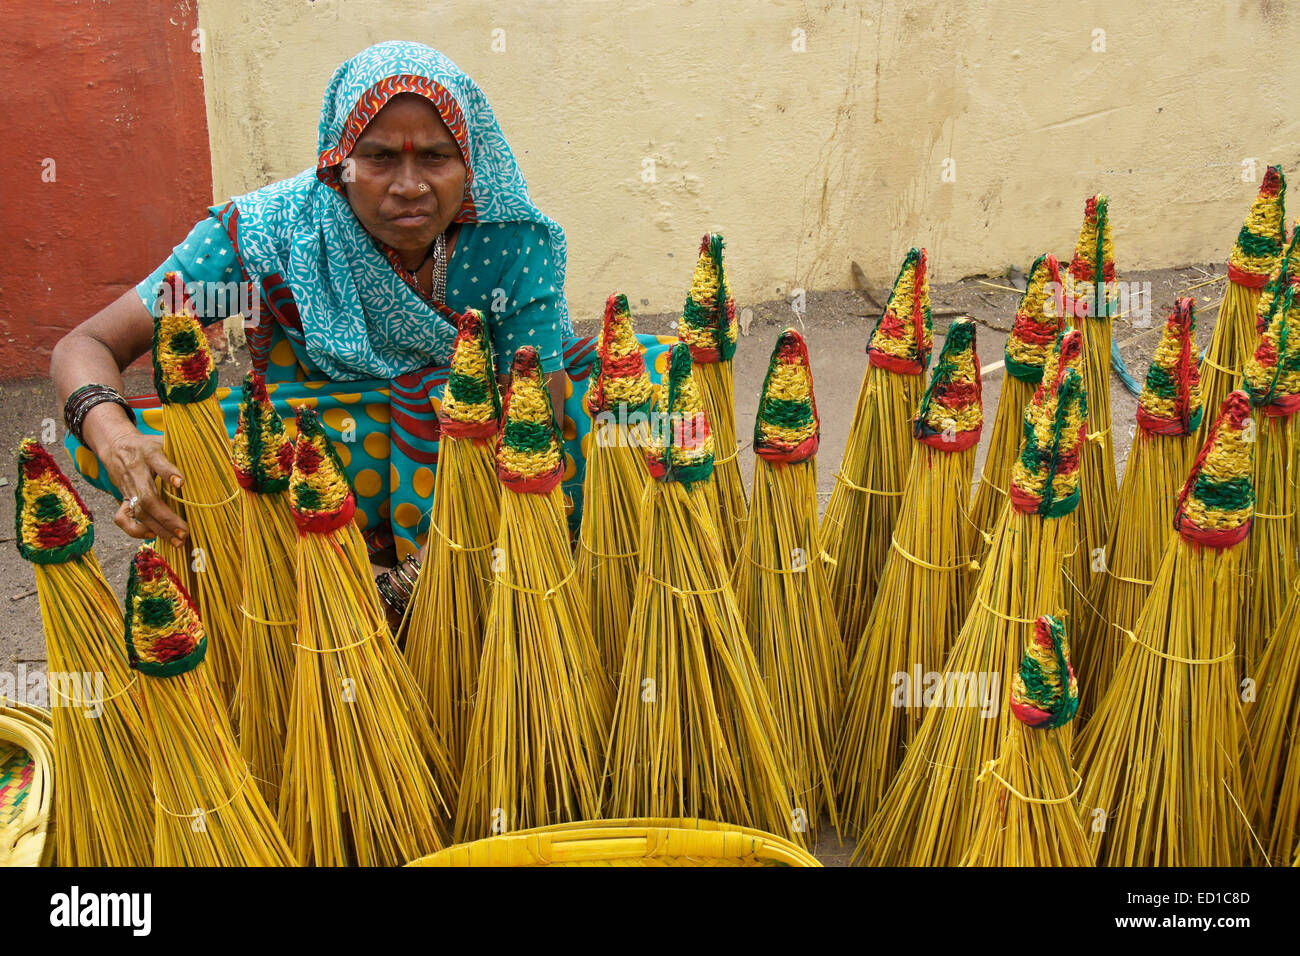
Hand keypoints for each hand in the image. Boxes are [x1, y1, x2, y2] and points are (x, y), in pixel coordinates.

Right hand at [98, 424, 188, 545]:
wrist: (116, 446)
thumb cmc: (149, 446)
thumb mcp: (167, 440)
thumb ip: (193, 446)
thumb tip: (230, 444)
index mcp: (150, 454)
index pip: (158, 462)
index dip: (169, 473)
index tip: (182, 482)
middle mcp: (137, 473)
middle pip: (148, 498)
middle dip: (166, 517)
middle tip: (185, 531)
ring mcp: (128, 488)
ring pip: (139, 512)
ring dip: (158, 529)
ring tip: (178, 541)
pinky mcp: (123, 498)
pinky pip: (122, 518)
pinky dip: (135, 530)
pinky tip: (152, 535)